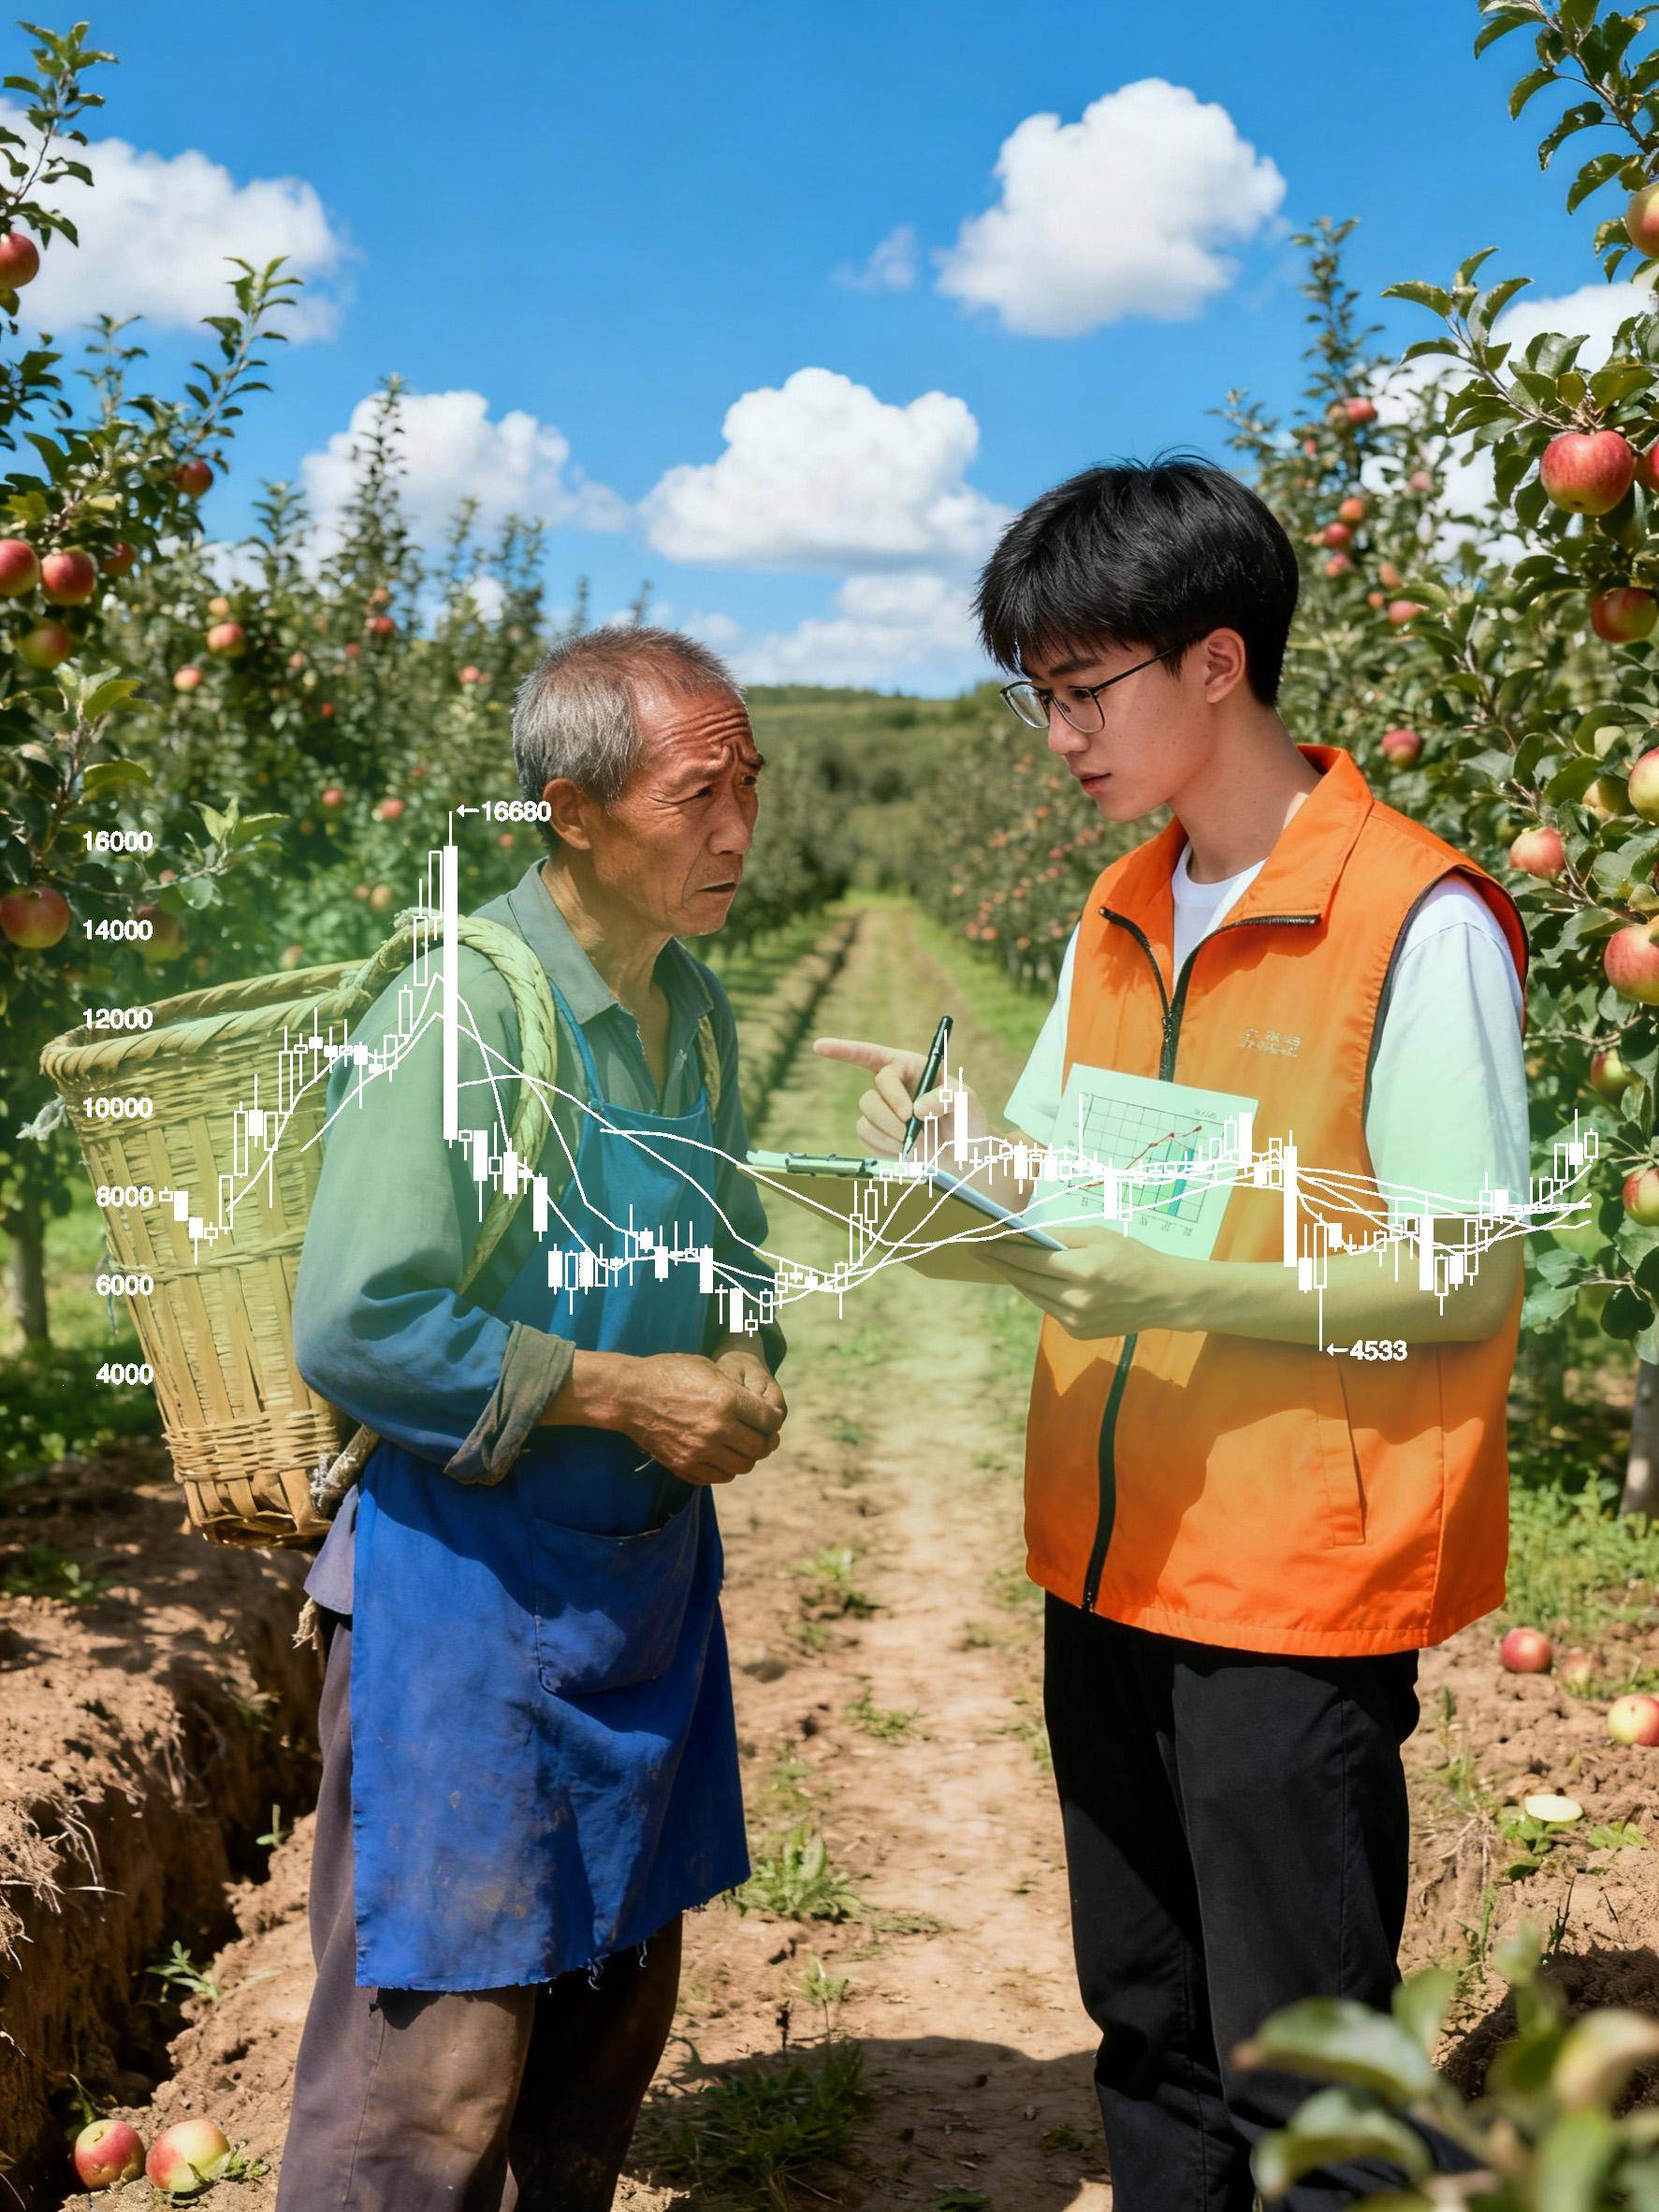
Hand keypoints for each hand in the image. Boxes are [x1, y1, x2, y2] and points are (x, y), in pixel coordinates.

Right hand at [621, 1351, 785, 1486]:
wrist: (629, 1395)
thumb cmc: (670, 1374)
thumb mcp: (709, 1369)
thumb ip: (738, 1391)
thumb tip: (761, 1410)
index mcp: (727, 1400)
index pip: (770, 1420)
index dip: (774, 1419)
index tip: (769, 1417)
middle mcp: (717, 1429)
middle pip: (760, 1447)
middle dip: (765, 1440)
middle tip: (761, 1435)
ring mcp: (700, 1451)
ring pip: (742, 1466)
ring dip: (747, 1456)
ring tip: (741, 1446)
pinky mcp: (684, 1465)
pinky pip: (719, 1477)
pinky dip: (726, 1469)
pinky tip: (721, 1455)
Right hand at [813, 1036, 987, 1165]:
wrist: (963, 1154)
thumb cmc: (967, 1120)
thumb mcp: (967, 1102)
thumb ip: (947, 1098)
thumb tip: (917, 1107)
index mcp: (909, 1066)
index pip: (871, 1054)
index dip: (844, 1050)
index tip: (818, 1046)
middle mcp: (891, 1085)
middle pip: (872, 1093)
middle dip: (890, 1111)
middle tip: (911, 1125)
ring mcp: (881, 1110)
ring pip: (866, 1116)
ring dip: (890, 1132)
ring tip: (917, 1142)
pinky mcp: (875, 1132)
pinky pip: (866, 1136)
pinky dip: (886, 1146)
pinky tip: (906, 1150)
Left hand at [988, 1225, 1176, 1339]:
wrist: (1165, 1297)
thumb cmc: (1135, 1258)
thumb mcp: (1102, 1236)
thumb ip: (1064, 1236)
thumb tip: (1028, 1233)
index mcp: (1085, 1270)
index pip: (1031, 1258)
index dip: (1002, 1250)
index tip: (980, 1242)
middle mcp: (1077, 1299)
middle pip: (1025, 1279)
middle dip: (1000, 1263)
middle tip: (978, 1251)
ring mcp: (1076, 1320)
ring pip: (1032, 1296)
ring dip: (1014, 1279)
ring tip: (999, 1263)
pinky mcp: (1078, 1332)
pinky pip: (1047, 1309)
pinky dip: (1036, 1293)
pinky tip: (1028, 1280)